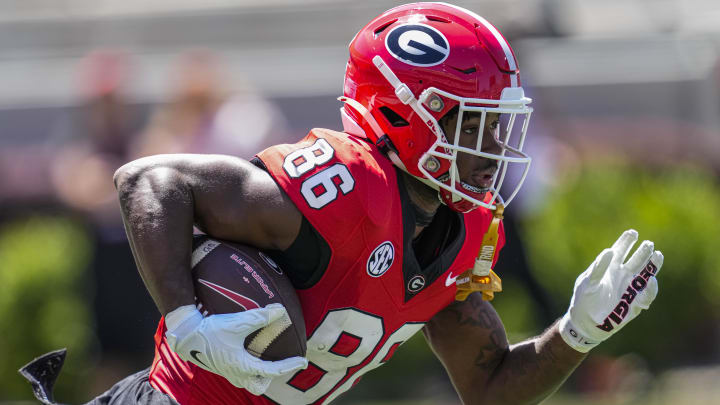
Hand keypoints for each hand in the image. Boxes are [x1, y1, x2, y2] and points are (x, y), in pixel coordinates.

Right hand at [164, 303, 307, 394]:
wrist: (184, 335)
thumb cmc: (210, 331)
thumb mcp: (237, 323)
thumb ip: (260, 317)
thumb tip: (280, 310)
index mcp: (243, 367)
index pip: (273, 371)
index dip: (290, 365)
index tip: (303, 361)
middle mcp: (235, 374)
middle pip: (259, 385)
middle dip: (271, 377)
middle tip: (282, 363)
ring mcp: (226, 372)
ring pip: (248, 380)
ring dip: (259, 373)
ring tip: (265, 358)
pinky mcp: (219, 366)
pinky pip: (238, 372)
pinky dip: (248, 366)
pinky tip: (247, 349)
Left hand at [559, 229, 662, 352]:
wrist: (586, 322)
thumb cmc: (584, 299)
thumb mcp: (588, 282)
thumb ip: (598, 267)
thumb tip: (610, 251)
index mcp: (609, 267)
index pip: (620, 250)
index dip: (627, 241)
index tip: (632, 233)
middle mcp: (622, 274)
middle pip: (637, 259)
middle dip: (643, 251)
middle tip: (648, 244)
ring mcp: (630, 288)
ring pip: (646, 274)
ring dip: (652, 265)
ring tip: (658, 255)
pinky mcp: (636, 303)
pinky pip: (647, 294)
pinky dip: (650, 288)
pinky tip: (651, 280)